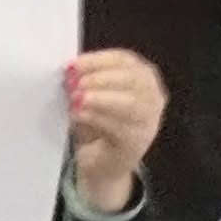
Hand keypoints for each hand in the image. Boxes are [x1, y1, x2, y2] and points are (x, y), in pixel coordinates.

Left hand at [67, 49, 163, 211]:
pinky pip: (122, 128)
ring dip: (101, 99)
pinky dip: (98, 119)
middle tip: (75, 83)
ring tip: (77, 99)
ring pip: (132, 104)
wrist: (100, 160)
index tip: (72, 64)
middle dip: (101, 79)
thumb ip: (83, 79)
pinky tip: (80, 115)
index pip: (125, 60)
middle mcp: (152, 96)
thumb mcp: (88, 94)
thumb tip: (68, 69)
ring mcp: (149, 121)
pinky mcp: (138, 143)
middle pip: (133, 80)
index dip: (98, 60)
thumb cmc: (94, 120)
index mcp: (140, 75)